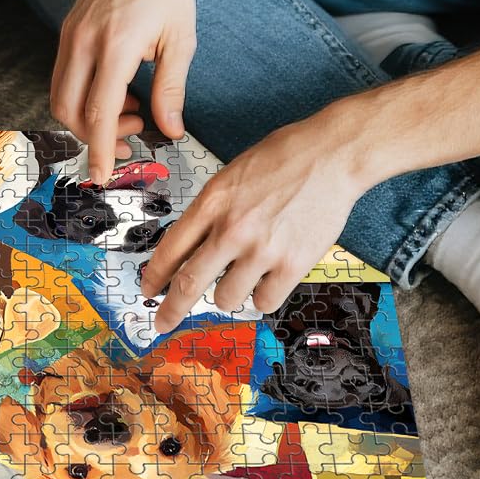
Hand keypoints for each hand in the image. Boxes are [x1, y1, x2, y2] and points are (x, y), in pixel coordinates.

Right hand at [51, 0, 197, 183]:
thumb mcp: (181, 40)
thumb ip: (171, 90)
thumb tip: (170, 131)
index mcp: (116, 46)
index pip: (99, 111)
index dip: (101, 148)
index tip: (102, 175)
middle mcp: (84, 41)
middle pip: (68, 110)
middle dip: (95, 136)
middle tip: (133, 139)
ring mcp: (70, 33)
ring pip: (60, 94)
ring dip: (88, 116)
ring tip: (132, 111)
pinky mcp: (67, 29)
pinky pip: (63, 75)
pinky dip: (83, 95)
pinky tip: (118, 90)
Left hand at [141, 114, 366, 331]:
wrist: (331, 156)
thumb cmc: (283, 159)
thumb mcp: (231, 175)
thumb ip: (212, 211)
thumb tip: (191, 247)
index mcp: (212, 202)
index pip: (170, 249)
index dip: (154, 275)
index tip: (147, 289)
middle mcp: (232, 229)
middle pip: (189, 283)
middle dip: (171, 310)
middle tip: (162, 322)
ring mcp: (262, 250)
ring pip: (226, 299)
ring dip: (228, 295)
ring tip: (242, 277)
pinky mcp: (293, 265)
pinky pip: (264, 302)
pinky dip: (263, 297)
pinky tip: (269, 280)